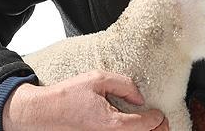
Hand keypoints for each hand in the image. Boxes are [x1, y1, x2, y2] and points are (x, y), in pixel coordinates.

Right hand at [2, 70, 167, 130]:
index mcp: (113, 124)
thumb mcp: (98, 79)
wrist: (43, 113)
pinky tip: (131, 128)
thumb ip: (123, 84)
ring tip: (151, 128)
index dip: (157, 117)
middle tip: (162, 124)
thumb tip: (139, 97)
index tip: (158, 113)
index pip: (146, 125)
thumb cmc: (66, 97)